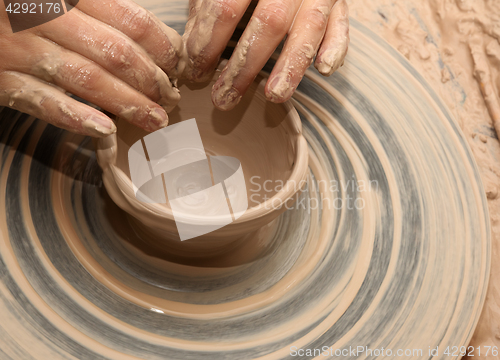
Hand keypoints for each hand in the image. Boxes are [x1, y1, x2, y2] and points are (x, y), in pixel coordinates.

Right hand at [0, 0, 183, 136]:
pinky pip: (43, 102)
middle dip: (152, 80)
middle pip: (116, 52)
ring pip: (88, 79)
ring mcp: (19, 48)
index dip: (164, 48)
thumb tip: (158, 40)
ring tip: (156, 119)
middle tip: (171, 97)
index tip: (179, 66)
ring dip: (128, 103)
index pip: (132, 21)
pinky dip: (77, 117)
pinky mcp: (1, 79)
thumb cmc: (23, 5)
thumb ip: (101, 9)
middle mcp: (43, 15)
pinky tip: (106, 129)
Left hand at [183, 0, 348, 110]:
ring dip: (290, 66)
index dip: (208, 41)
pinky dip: (336, 47)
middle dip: (244, 65)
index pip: (226, 6)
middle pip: (267, 22)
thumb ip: (205, 9)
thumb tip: (190, 50)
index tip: (196, 71)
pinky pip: (341, 26)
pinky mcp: (338, 3)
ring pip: (308, 28)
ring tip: (274, 96)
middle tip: (225, 97)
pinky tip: (323, 69)